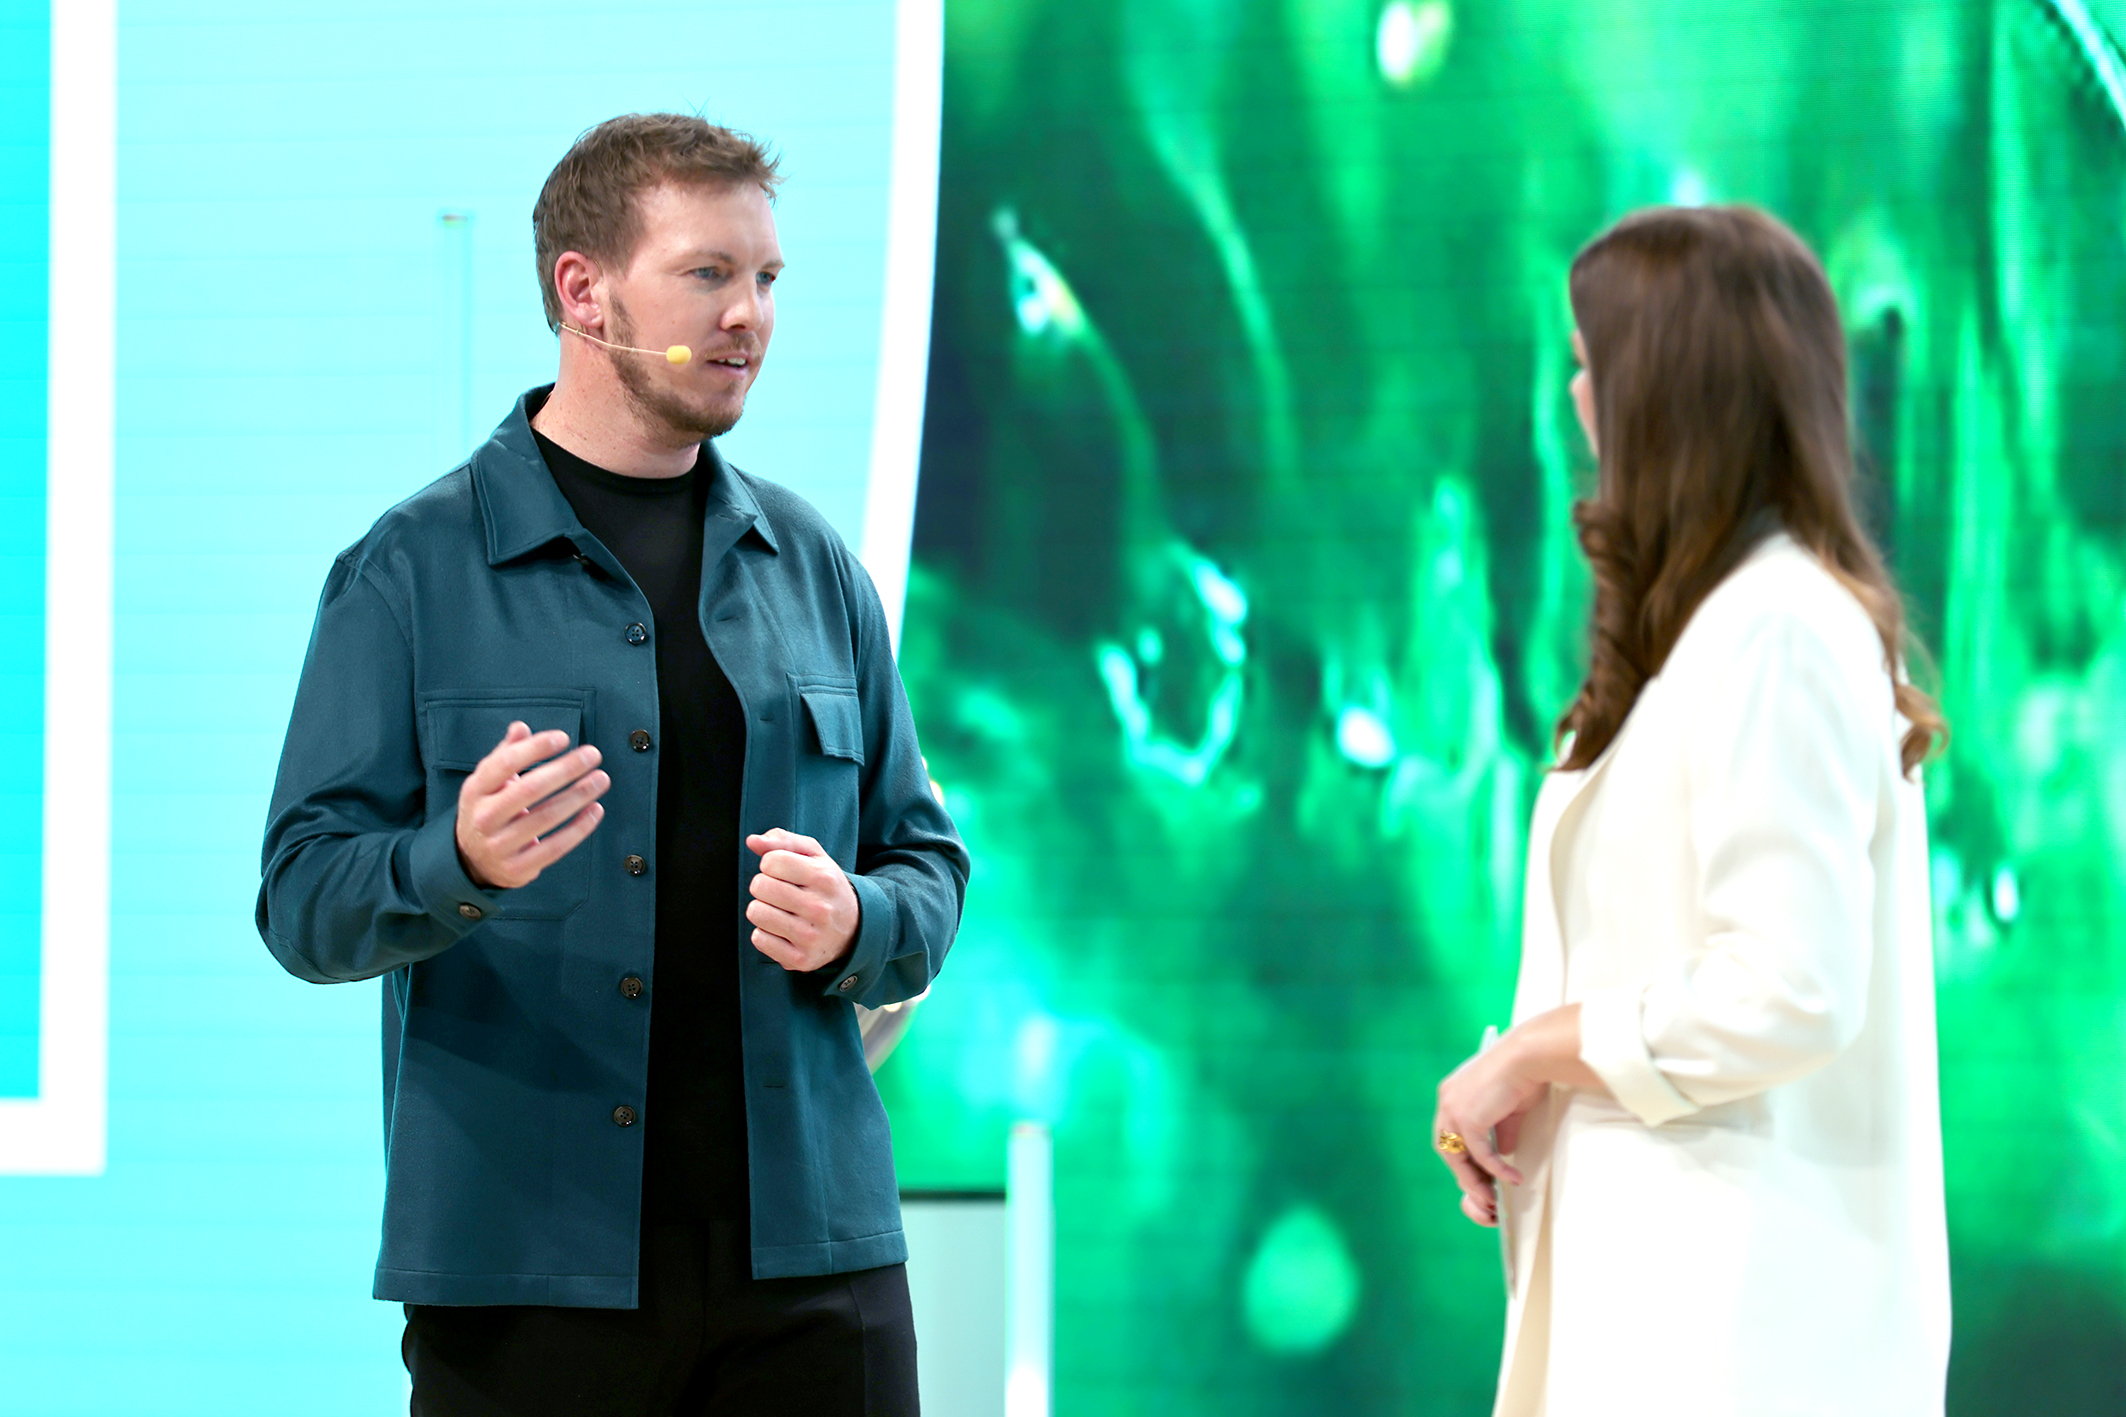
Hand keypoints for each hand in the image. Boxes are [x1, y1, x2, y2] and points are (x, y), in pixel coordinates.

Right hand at [455, 723, 609, 889]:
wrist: (471, 860)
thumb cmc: (489, 809)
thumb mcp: (488, 782)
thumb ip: (505, 754)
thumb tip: (521, 728)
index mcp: (475, 790)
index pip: (505, 764)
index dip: (536, 748)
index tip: (564, 738)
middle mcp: (484, 817)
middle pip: (529, 789)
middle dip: (566, 769)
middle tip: (593, 755)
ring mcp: (499, 845)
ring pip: (546, 817)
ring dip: (579, 795)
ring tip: (601, 779)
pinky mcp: (518, 868)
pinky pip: (555, 847)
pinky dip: (580, 828)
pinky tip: (595, 810)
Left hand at [745, 829, 860, 971]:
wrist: (854, 929)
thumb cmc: (825, 888)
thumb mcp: (814, 857)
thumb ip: (783, 841)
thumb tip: (752, 841)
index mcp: (823, 877)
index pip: (771, 861)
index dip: (771, 864)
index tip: (782, 872)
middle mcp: (819, 908)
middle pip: (760, 886)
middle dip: (764, 886)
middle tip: (779, 892)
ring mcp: (810, 936)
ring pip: (756, 912)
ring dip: (763, 910)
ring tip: (780, 911)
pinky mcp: (800, 959)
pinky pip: (759, 939)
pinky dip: (765, 933)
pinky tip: (782, 931)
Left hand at [1433, 1005, 1605, 1226]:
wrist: (1529, 1056)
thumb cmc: (1523, 1075)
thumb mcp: (1508, 1108)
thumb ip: (1500, 1130)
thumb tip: (1503, 1153)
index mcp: (1452, 1094)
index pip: (1449, 1135)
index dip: (1461, 1159)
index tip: (1479, 1177)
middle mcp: (1446, 1101)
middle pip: (1447, 1149)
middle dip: (1464, 1175)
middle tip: (1484, 1195)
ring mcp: (1453, 1109)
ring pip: (1458, 1157)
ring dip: (1475, 1181)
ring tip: (1493, 1199)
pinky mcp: (1468, 1118)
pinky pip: (1481, 1155)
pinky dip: (1496, 1170)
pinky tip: (1513, 1179)